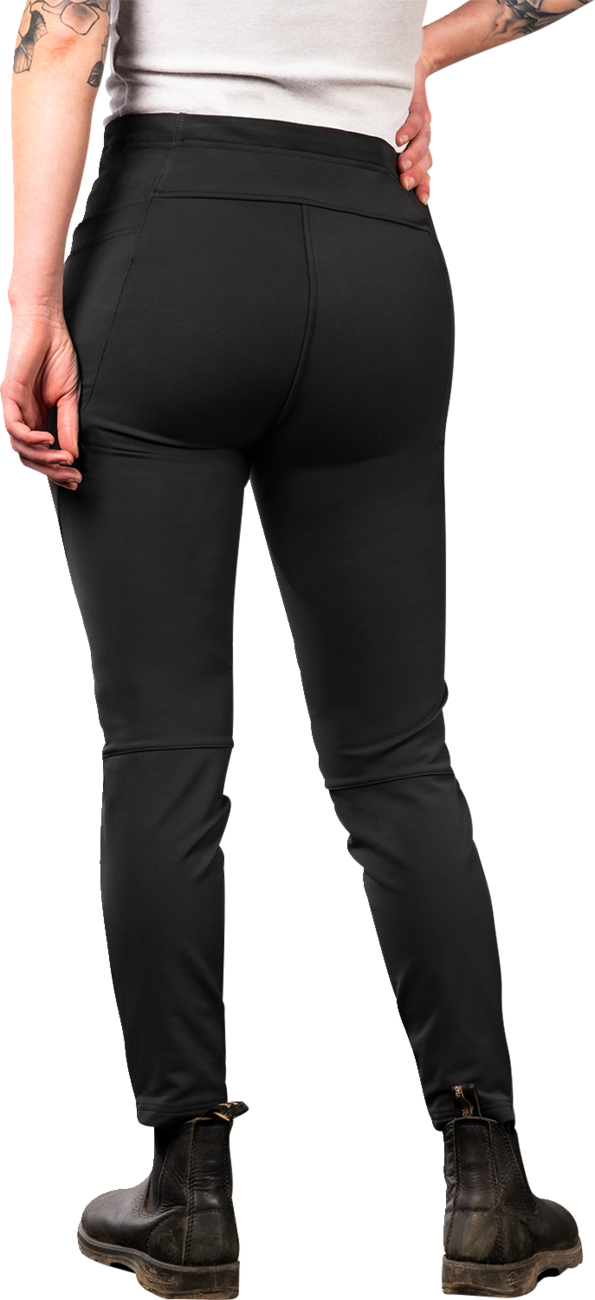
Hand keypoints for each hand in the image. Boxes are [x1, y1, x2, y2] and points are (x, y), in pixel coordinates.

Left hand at [1, 307, 81, 488]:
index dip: (57, 470)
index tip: (76, 480)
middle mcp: (21, 417)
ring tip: (63, 459)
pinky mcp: (7, 395)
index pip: (41, 454)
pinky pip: (14, 427)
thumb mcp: (69, 398)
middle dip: (51, 471)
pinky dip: (30, 438)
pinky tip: (47, 440)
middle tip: (72, 476)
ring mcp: (12, 408)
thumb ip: (68, 426)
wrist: (46, 325)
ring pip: (20, 447)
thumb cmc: (57, 356)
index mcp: (35, 418)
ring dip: (43, 458)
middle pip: (29, 457)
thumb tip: (72, 454)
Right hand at [395, 56, 434, 205]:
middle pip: (425, 160)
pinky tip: (400, 138)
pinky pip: (416, 118)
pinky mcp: (417, 102)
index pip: (423, 170)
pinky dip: (409, 129)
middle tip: (405, 186)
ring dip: (412, 155)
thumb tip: (362, 170)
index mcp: (418, 146)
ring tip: (402, 166)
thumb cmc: (394, 103)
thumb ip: (384, 148)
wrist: (409, 67)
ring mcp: (422, 120)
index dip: (423, 185)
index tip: (419, 201)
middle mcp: (422, 136)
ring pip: (423, 142)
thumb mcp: (389, 128)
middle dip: (416, 175)